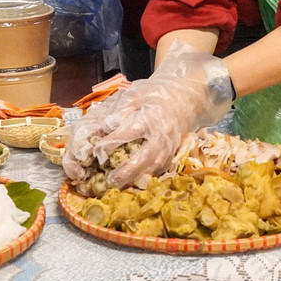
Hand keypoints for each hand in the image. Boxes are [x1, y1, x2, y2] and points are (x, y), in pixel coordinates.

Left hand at [65, 44, 233, 187]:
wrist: (182, 99)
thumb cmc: (155, 95)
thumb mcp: (136, 94)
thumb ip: (121, 110)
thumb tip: (105, 126)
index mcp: (152, 117)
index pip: (131, 131)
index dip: (113, 142)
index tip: (98, 150)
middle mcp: (162, 135)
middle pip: (146, 156)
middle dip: (128, 169)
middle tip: (111, 179)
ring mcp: (169, 147)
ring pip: (153, 167)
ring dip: (136, 178)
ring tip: (118, 185)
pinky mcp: (171, 154)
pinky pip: (159, 170)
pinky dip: (145, 178)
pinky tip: (131, 182)